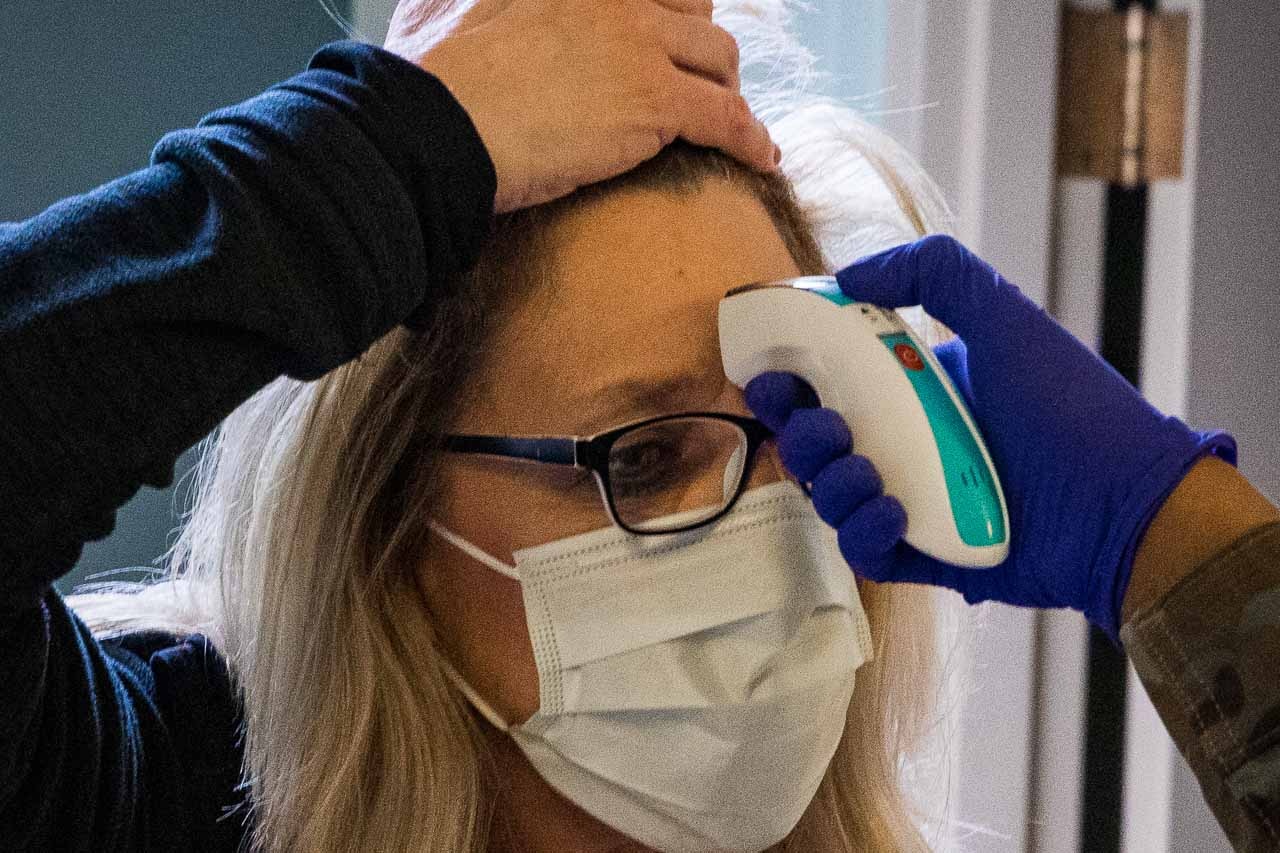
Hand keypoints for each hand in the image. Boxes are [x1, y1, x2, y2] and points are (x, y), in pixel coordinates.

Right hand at [386, 0, 778, 214]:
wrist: (438, 128)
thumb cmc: (435, 86)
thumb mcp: (458, 13)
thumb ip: (498, 6)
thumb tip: (480, 9)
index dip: (672, 17)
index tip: (673, 47)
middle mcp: (616, 0)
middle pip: (695, 16)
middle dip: (704, 56)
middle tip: (701, 92)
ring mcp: (639, 44)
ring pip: (720, 61)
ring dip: (729, 94)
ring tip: (730, 127)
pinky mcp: (656, 99)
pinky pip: (729, 117)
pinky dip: (751, 139)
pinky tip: (759, 157)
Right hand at [745, 235, 1235, 640]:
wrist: (1128, 499)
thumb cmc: (1072, 406)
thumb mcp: (1006, 317)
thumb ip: (936, 273)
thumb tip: (851, 274)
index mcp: (912, 388)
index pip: (828, 384)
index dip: (789, 381)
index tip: (772, 374)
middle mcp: (905, 444)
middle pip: (815, 444)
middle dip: (800, 435)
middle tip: (827, 426)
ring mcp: (912, 501)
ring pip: (831, 498)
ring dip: (830, 484)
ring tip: (868, 472)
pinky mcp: (925, 554)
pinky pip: (866, 550)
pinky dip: (864, 531)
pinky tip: (895, 511)